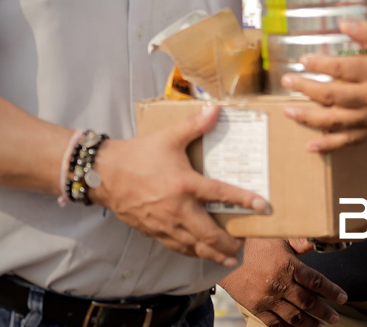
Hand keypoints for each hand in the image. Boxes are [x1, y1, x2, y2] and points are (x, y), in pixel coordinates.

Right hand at [92, 106, 268, 264]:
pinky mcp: (152, 230)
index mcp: (185, 184)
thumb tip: (216, 108)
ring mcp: (164, 223)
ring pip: (194, 245)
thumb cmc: (138, 154)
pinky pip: (176, 246)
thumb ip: (195, 124)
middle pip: (209, 233)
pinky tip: (199, 254)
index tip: (262, 207)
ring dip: (213, 254)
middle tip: (243, 246)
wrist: (104, 174)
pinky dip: (191, 252)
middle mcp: (178, 208)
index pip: (221, 194)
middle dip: (228, 244)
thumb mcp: (168, 136)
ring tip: (229, 259)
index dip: (244, 200)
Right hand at [221, 238, 346, 326]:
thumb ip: (299, 242)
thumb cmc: (252, 242)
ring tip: (319, 325)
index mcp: (288, 265)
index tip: (342, 297)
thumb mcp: (278, 237)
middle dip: (324, 311)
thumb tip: (318, 243)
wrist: (223, 254)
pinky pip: (274, 322)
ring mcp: (267, 298)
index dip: (331, 291)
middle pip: (308, 302)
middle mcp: (279, 284)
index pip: (316, 281)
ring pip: (293, 316)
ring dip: (309, 323)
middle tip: (335, 317)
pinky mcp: (255, 307)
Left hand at [283, 20, 366, 151]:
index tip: (302, 60)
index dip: (317, 64)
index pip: (338, 68)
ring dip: (308, 116)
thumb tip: (342, 24)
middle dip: (304, 88)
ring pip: (333, 120)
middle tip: (287, 80)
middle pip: (329, 95)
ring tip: (288, 111)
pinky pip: (349, 140)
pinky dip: (328, 144)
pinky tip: (310, 145)